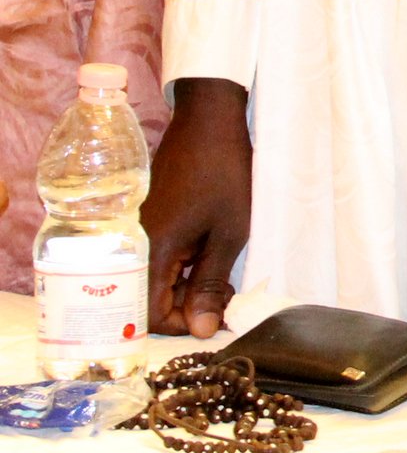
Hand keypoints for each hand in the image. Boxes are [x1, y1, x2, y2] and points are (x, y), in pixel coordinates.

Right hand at [143, 78, 251, 337]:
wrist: (210, 121)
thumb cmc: (225, 174)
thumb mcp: (229, 233)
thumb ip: (211, 285)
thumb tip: (202, 331)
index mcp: (150, 253)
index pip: (146, 315)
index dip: (180, 325)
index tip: (214, 318)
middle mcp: (132, 248)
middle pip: (145, 301)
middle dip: (185, 308)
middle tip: (225, 297)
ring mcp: (136, 234)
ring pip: (152, 282)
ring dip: (184, 288)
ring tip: (223, 278)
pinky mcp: (146, 223)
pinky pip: (155, 260)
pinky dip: (180, 268)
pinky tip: (209, 258)